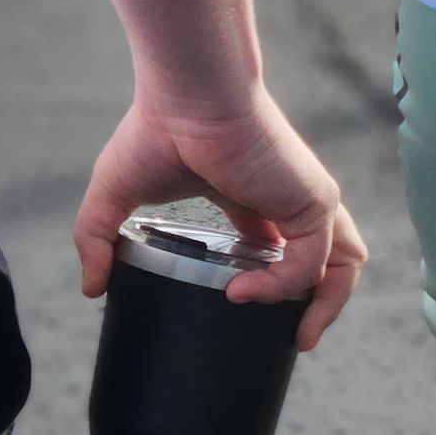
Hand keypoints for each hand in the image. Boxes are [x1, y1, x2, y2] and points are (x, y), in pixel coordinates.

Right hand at [74, 87, 367, 351]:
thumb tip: (90, 289)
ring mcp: (306, 200)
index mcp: (253, 197)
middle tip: (292, 340)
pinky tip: (242, 292)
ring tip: (296, 338)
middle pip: (328, 261)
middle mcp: (287, 199)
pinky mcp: (315, 201)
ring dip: (324, 307)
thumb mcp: (114, 195)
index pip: (281, 249)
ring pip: (344, 264)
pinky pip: (315, 263)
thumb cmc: (154, 128)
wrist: (186, 94)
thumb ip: (98, 240)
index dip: (273, 285)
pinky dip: (284, 287)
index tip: (243, 310)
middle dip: (318, 305)